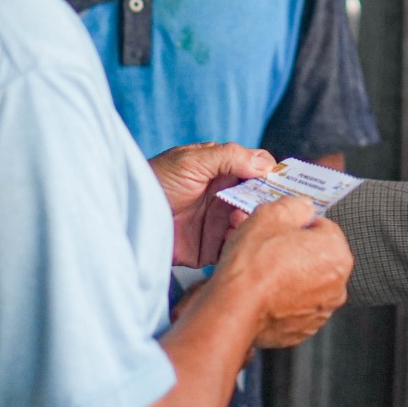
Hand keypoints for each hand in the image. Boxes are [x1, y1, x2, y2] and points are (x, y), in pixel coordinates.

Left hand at [149, 142, 274, 267]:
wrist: (127, 217)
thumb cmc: (154, 180)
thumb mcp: (192, 160)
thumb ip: (230, 156)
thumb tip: (267, 164)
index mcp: (223, 172)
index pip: (259, 173)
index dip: (272, 178)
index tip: (281, 184)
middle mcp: (224, 198)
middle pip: (259, 202)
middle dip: (262, 204)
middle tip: (254, 205)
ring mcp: (217, 224)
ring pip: (249, 227)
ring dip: (248, 225)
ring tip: (235, 222)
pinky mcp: (208, 249)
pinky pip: (233, 250)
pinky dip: (237, 246)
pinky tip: (229, 239)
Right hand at [211, 196, 352, 348]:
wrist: (234, 306)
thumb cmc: (255, 263)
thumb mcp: (272, 215)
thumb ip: (295, 206)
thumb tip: (303, 208)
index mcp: (337, 254)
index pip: (323, 228)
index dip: (298, 225)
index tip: (280, 229)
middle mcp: (337, 286)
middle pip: (315, 257)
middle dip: (292, 250)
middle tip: (266, 246)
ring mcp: (320, 311)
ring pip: (304, 282)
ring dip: (288, 274)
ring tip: (260, 269)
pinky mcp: (302, 331)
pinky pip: (294, 307)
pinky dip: (282, 299)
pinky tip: (263, 292)